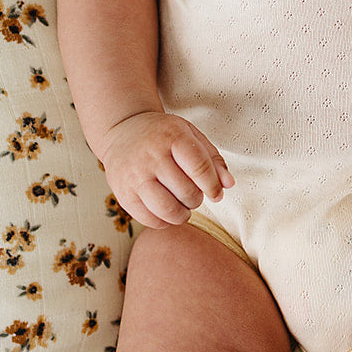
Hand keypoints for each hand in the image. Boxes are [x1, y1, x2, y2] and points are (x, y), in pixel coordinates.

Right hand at [99, 111, 233, 228]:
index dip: (213, 187)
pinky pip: (150, 220)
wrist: (123, 130)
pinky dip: (164, 221)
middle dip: (197, 199)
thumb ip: (212, 159)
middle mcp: (151, 156)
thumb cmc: (163, 135)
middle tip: (193, 195)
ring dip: (182, 214)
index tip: (215, 193)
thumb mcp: (190, 135)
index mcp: (172, 136)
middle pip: (186, 192)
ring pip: (168, 210)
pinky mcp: (123, 194)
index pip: (200, 169)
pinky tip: (166, 210)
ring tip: (182, 206)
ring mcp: (135, 176)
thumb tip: (228, 185)